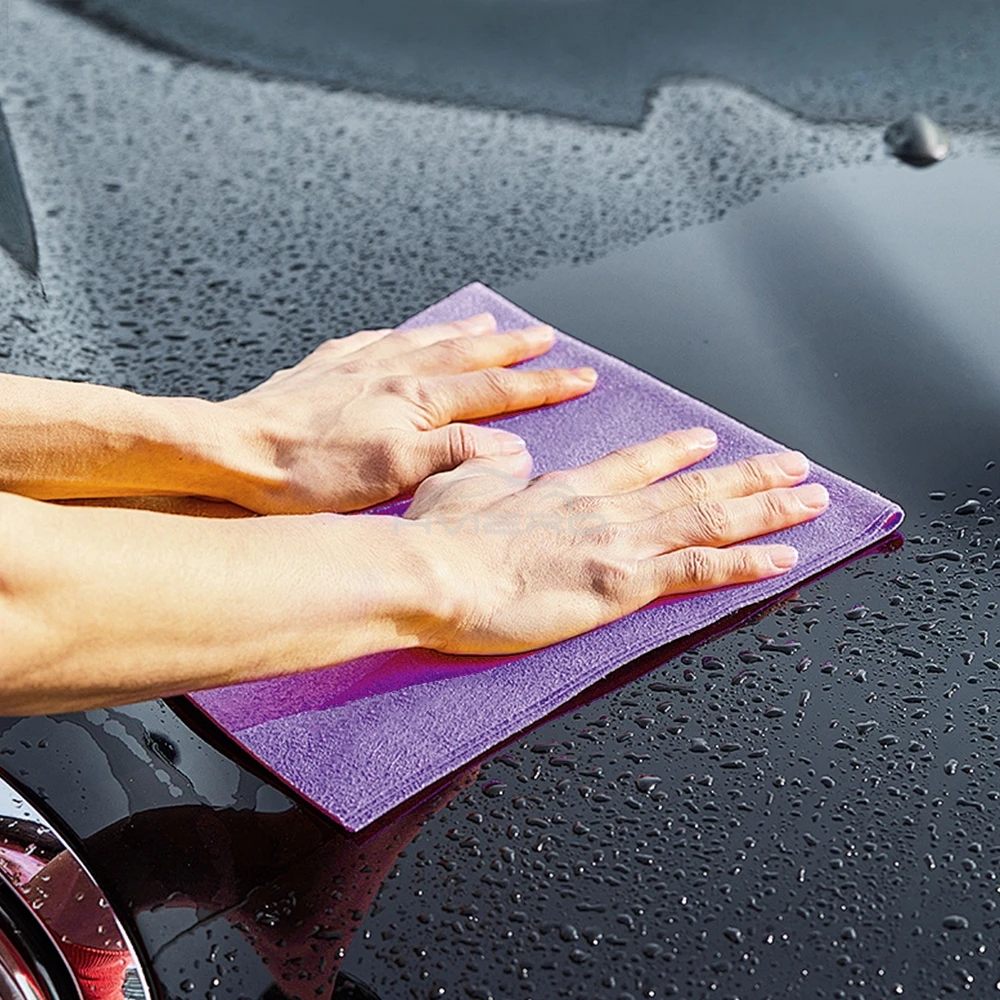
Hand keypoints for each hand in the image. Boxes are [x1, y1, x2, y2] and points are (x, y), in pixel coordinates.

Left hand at [218, 313, 595, 512]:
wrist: (234, 452)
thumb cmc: (307, 471)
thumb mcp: (392, 474)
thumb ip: (453, 455)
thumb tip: (508, 446)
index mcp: (414, 398)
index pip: (494, 388)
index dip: (541, 383)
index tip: (579, 376)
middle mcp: (390, 371)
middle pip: (465, 354)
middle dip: (512, 348)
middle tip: (546, 337)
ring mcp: (356, 366)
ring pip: (423, 339)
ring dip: (461, 333)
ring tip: (488, 323)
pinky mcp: (323, 370)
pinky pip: (372, 339)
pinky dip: (398, 333)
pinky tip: (399, 332)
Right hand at [404, 429, 828, 653]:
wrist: (434, 571)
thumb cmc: (437, 540)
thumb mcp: (456, 486)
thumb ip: (489, 469)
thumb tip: (507, 458)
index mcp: (566, 490)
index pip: (636, 465)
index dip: (676, 453)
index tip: (707, 441)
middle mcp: (604, 509)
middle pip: (692, 488)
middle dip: (749, 476)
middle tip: (794, 466)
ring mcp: (618, 543)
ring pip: (709, 520)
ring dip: (766, 510)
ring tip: (810, 500)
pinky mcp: (622, 583)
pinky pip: (699, 570)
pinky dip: (746, 563)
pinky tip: (782, 559)